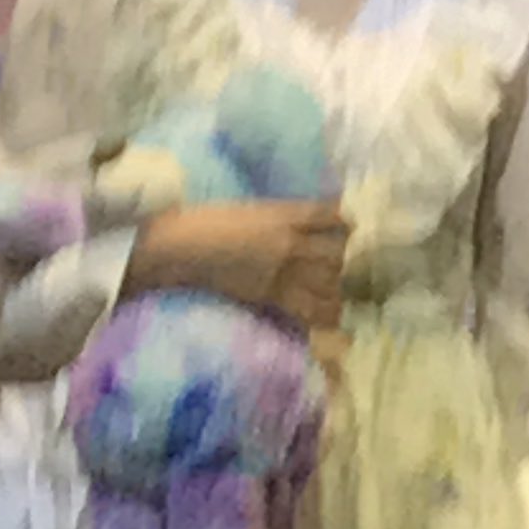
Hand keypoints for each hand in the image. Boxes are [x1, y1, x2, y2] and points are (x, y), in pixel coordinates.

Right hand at [129, 200, 347, 332]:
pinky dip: (321, 316)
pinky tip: (329, 320)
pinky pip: (308, 310)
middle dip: (347, 261)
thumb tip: (304, 224)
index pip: (334, 215)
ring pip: (330, 283)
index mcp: (284, 213)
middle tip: (347, 270)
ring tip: (339, 295)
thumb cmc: (206, 222)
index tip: (350, 232)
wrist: (178, 247)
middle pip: (338, 252)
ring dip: (337, 289)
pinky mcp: (269, 295)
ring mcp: (282, 270)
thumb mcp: (251, 209)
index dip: (348, 225)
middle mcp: (290, 241)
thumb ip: (280, 216)